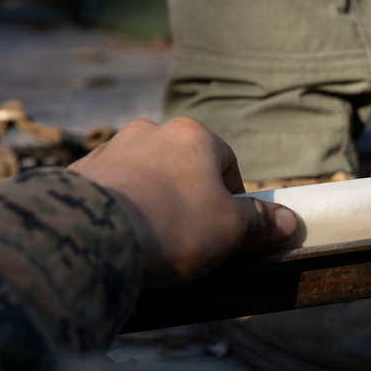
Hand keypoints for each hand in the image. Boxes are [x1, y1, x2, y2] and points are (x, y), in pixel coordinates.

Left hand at [69, 117, 296, 286]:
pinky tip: (121, 237)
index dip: (233, 199)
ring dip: (153, 201)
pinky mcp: (79, 172)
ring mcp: (111, 149)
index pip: (227, 163)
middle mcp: (150, 131)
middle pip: (183, 167)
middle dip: (190, 198)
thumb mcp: (229, 230)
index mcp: (194, 136)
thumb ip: (259, 223)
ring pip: (145, 176)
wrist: (92, 234)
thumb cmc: (173, 226)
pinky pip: (112, 190)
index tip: (229, 230)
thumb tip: (290, 221)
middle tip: (191, 237)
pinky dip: (120, 209)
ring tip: (153, 239)